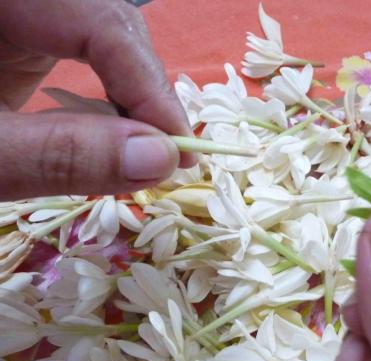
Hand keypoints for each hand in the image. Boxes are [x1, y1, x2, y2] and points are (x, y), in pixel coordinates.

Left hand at [0, 0, 195, 200]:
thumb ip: (60, 155)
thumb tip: (160, 159)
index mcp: (1, 2)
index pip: (101, 21)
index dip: (148, 83)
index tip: (177, 149)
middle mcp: (18, 5)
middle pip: (111, 27)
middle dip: (146, 92)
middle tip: (171, 155)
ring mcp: (22, 21)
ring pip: (104, 43)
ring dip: (133, 100)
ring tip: (150, 152)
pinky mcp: (23, 44)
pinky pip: (84, 59)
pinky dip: (108, 102)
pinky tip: (116, 136)